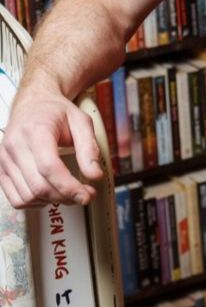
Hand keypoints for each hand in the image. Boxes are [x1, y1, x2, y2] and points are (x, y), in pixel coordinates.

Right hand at [0, 85, 102, 207]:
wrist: (34, 103)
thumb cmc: (57, 112)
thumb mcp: (81, 122)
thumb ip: (90, 148)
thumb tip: (95, 175)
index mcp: (36, 130)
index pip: (49, 167)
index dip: (69, 187)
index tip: (86, 194)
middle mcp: (15, 145)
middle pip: (38, 186)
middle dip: (65, 197)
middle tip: (85, 195)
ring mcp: (4, 159)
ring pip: (26, 196)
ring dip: (52, 201)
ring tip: (70, 193)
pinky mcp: (1, 169)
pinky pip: (15, 198)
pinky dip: (35, 202)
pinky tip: (51, 194)